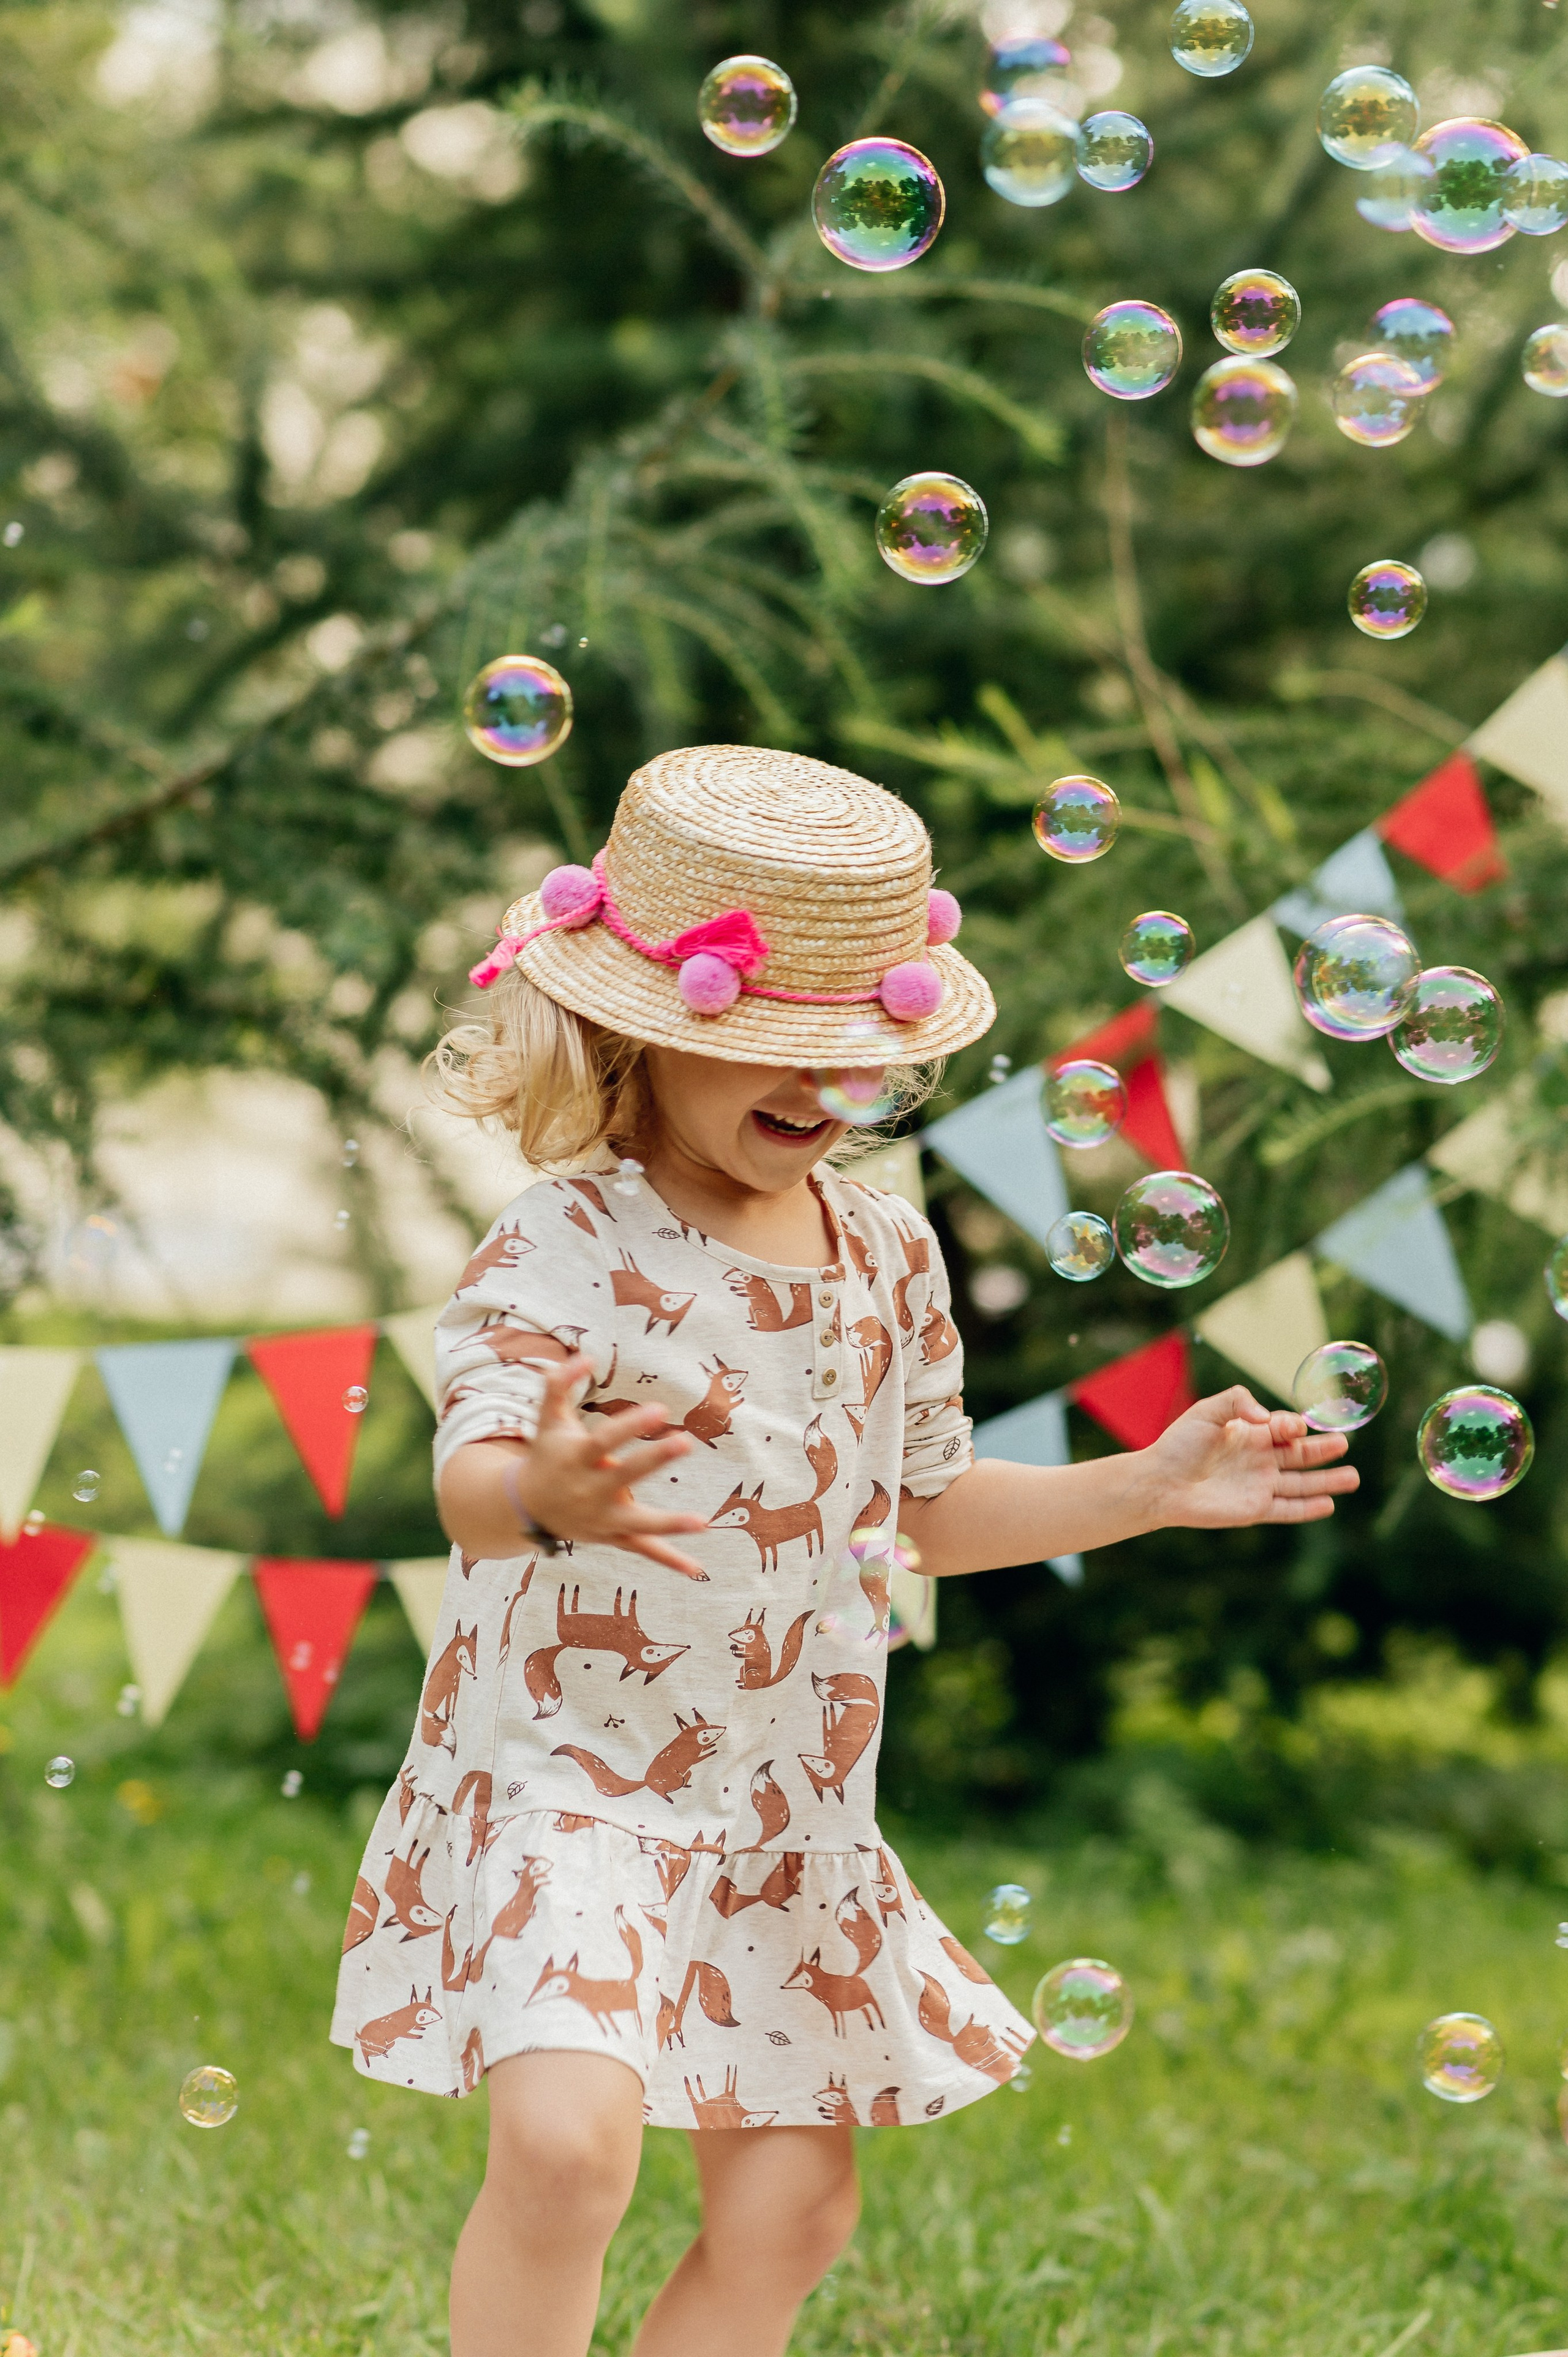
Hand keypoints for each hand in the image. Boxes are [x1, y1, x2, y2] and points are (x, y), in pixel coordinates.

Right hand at [507, 1355, 709, 1578]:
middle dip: (654, 1460)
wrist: (524, 1507)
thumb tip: (585, 1356)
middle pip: (625, 1476)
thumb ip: (559, 1384)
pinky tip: (696, 1570)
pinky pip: (642, 1549)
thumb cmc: (546, 1454)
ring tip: (702, 1521)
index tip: (660, 1409)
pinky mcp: (612, 1536)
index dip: (631, 1425)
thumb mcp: (547, 1419)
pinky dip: (668, 1560)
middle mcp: (590, 1490)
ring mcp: (602, 1518)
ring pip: (638, 1523)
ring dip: (669, 1523)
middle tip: (685, 1442)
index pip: (606, 1440)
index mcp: (578, 1458)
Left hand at [1142, 1386, 1358, 1528]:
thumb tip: (1267, 1418)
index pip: (1284, 1428)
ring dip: (1328, 1481)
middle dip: (1323, 1450)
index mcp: (1251, 1434)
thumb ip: (1237, 1402)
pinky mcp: (1255, 1509)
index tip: (1293, 1427)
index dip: (1293, 1425)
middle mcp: (1260, 1459)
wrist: (1160, 1482)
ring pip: (1302, 1484)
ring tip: (1353, 1477)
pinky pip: (1288, 1509)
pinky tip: (1329, 1504)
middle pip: (1301, 1455)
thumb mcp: (1206, 1411)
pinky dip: (1308, 1508)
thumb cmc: (1179, 1445)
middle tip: (1344, 1443)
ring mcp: (1259, 1485)